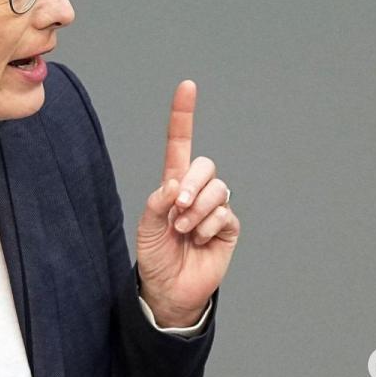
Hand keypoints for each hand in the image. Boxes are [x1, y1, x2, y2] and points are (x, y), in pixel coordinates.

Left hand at [136, 80, 239, 327]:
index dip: (184, 115)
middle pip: (205, 164)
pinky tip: (198, 240)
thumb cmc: (155, 255)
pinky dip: (207, 226)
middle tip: (178, 207)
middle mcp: (197, 190)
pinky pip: (225, 213)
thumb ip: (159, 201)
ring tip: (184, 231)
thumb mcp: (147, 225)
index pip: (180, 143)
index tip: (187, 87)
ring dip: (197, 210)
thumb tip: (177, 183)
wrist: (168, 289)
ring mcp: (214, 208)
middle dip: (193, 183)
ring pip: (217, 189)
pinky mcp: (228, 227)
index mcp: (174, 183)